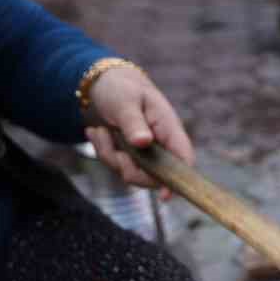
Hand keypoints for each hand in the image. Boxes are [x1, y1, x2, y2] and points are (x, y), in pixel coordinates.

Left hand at [82, 64, 194, 197]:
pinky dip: (103, 151)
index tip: (165, 196)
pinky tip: (96, 132)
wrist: (102, 84)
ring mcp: (145, 154)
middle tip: (111, 147)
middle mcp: (161, 146)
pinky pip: (116, 167)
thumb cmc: (120, 88)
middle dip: (127, 167)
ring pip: (131, 173)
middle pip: (154, 176)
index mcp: (169, 129)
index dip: (179, 181)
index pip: (184, 160)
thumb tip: (144, 142)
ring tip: (99, 131)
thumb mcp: (125, 101)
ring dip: (109, 155)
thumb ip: (134, 122)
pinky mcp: (130, 157)